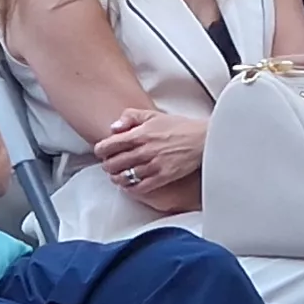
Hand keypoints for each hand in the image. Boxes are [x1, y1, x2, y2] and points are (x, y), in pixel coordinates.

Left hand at [90, 106, 209, 191]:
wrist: (203, 139)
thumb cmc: (180, 127)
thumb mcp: (153, 115)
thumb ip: (131, 117)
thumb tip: (114, 127)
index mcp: (139, 134)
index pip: (109, 145)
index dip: (101, 150)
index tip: (102, 152)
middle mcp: (143, 150)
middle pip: (113, 163)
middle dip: (107, 165)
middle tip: (109, 165)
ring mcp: (153, 165)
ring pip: (124, 177)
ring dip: (117, 178)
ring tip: (117, 177)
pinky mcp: (163, 177)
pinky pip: (140, 188)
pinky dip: (131, 189)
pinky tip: (130, 186)